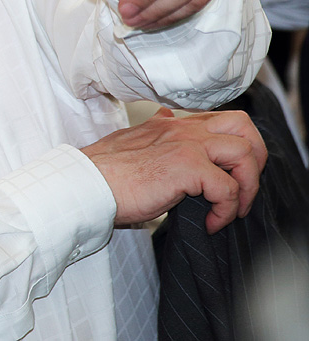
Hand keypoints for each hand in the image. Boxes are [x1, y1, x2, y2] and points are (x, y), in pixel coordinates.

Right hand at [80, 108, 266, 233]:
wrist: (86, 184)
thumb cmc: (103, 173)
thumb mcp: (131, 141)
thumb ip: (155, 132)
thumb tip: (165, 117)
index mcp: (169, 124)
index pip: (220, 121)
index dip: (235, 149)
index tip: (227, 178)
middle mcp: (181, 127)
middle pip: (243, 127)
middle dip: (254, 159)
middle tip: (241, 189)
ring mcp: (186, 144)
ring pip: (245, 154)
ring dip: (246, 187)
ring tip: (230, 210)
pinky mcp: (187, 166)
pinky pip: (228, 188)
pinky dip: (226, 211)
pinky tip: (210, 223)